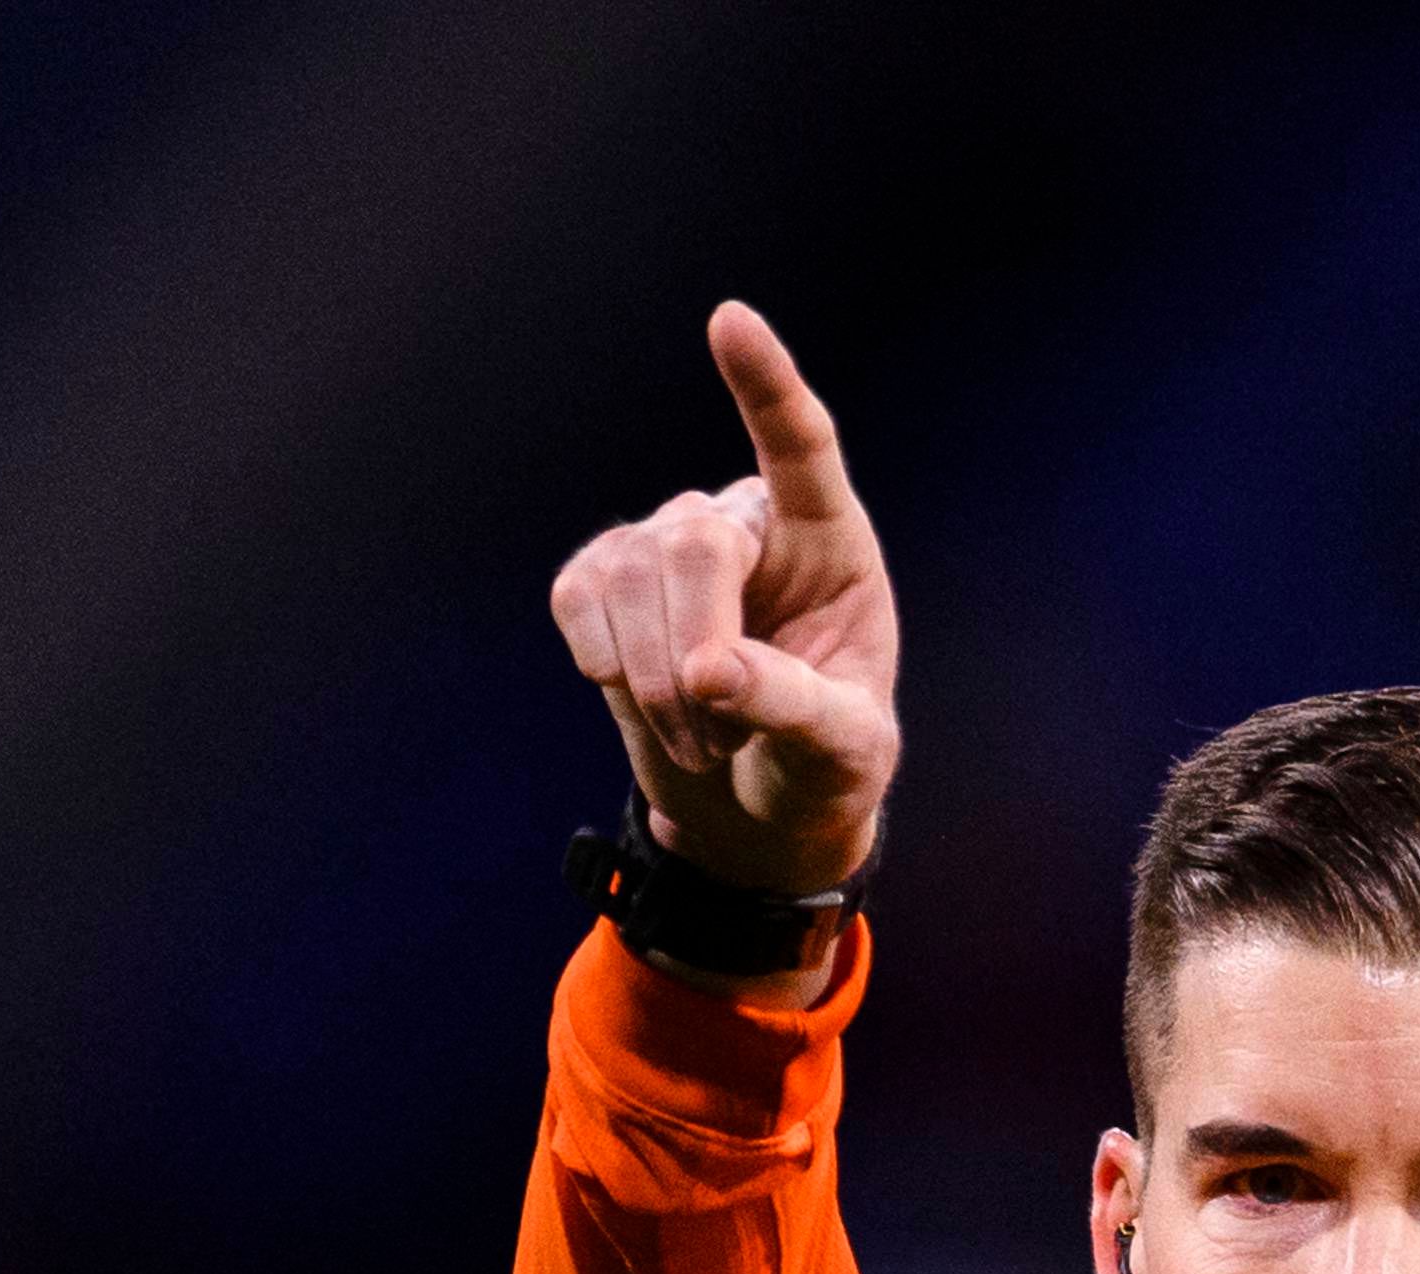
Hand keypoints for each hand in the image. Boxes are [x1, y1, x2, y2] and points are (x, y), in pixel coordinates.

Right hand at [548, 302, 900, 909]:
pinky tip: (642, 700)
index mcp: (828, 540)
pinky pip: (577, 600)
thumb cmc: (823, 764)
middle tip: (718, 736)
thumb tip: (706, 669)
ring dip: (653, 684)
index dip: (765, 386)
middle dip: (692, 649)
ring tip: (704, 739)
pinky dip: (605, 666)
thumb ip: (792, 706)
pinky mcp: (604, 583)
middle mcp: (747, 522)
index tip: (729, 321)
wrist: (759, 806)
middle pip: (692, 543)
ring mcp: (666, 544)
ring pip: (626, 574)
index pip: (799, 445)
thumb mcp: (841, 751)